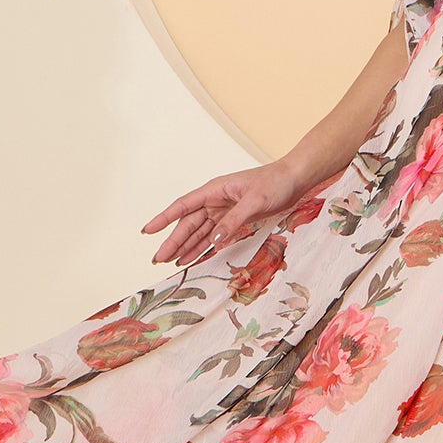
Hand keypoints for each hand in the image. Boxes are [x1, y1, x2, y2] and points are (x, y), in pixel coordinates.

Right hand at [141, 158, 311, 267]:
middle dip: (172, 241)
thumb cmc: (275, 183)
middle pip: (188, 223)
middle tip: (158, 259)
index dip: (163, 219)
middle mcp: (215, 201)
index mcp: (215, 190)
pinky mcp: (235, 220)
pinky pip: (214, 236)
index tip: (147, 231)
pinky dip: (203, 248)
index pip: (183, 206)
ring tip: (170, 263)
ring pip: (199, 232)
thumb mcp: (255, 201)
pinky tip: (192, 258)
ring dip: (185, 247)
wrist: (294, 179)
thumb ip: (234, 221)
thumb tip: (214, 240)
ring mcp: (224, 211)